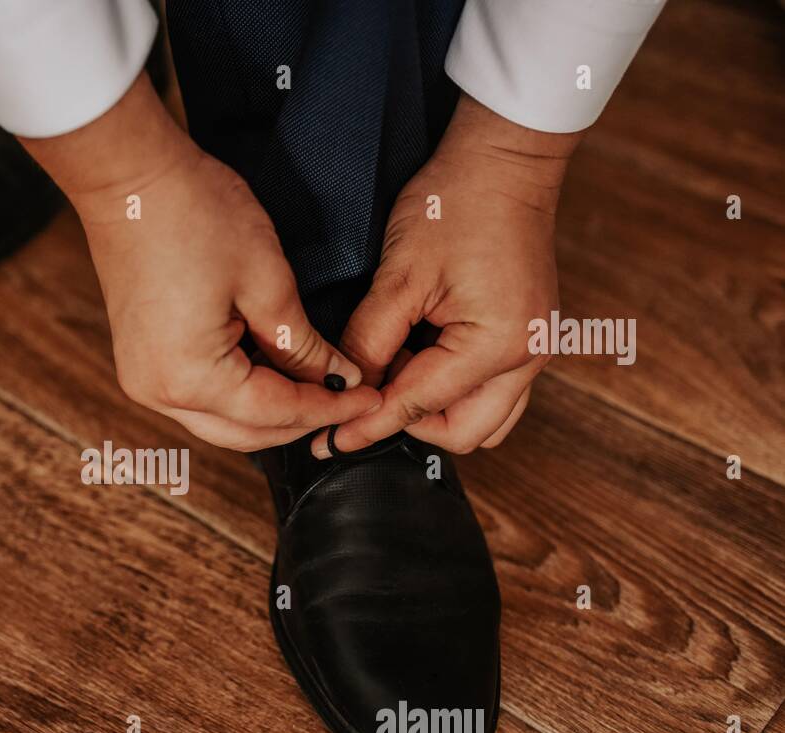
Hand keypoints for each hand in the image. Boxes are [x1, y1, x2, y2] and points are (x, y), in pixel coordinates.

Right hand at [22, 76, 380, 450]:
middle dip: (302, 422)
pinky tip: (275, 374)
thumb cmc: (192, 214)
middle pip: (247, 434)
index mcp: (189, 377)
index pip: (276, 413)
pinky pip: (200, 400)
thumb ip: (303, 345)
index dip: (329, 409)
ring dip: (272, 412)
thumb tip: (337, 377)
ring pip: (223, 422)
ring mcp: (144, 381)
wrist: (128, 178)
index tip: (370, 400)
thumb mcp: (267, 280)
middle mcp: (159, 393)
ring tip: (320, 387)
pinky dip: (241, 396)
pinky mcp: (142, 363)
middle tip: (351, 399)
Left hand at [318, 94, 582, 457]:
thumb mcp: (400, 275)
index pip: (420, 406)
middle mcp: (527, 356)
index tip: (330, 441)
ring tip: (390, 377)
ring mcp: (533, 347)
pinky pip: (491, 389)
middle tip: (361, 403)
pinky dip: (451, 389)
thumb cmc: (457, 203)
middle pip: (463, 432)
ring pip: (482, 417)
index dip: (369, 425)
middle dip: (409, 426)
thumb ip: (370, 340)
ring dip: (434, 411)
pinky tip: (415, 360)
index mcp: (498, 345)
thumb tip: (345, 387)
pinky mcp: (526, 335)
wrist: (503, 160)